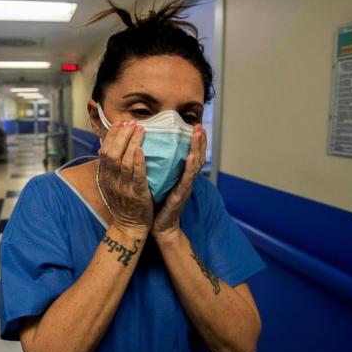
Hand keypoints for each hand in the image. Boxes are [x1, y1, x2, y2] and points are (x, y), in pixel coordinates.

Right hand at [98, 120, 152, 234]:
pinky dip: (138, 162)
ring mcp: (124, 188)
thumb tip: (110, 148)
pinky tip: (141, 149)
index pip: (104, 151)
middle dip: (121, 135)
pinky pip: (136, 176)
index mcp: (106, 177)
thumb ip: (111, 168)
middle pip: (112, 153)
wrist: (129, 227)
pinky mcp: (137, 194)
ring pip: (124, 161)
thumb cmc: (123, 204)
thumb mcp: (112, 184)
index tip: (119, 123)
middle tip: (131, 122)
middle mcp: (112, 181)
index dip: (112, 136)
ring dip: (131, 143)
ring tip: (140, 129)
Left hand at [152, 124, 206, 240]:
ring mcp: (185, 187)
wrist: (159, 226)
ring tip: (198, 134)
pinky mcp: (180, 196)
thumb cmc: (157, 203)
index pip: (191, 154)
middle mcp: (186, 179)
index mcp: (181, 175)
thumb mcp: (159, 181)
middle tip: (199, 126)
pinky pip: (186, 180)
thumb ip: (160, 167)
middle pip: (197, 156)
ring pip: (195, 165)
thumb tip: (152, 148)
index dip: (195, 140)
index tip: (195, 125)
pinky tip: (190, 157)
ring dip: (197, 148)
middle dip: (199, 140)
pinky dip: (189, 168)